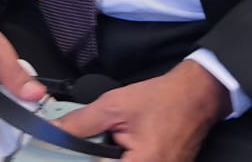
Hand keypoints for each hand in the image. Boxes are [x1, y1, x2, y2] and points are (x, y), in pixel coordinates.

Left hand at [52, 61, 229, 161]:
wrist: (197, 95)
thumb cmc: (161, 100)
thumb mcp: (114, 106)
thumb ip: (80, 124)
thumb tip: (54, 131)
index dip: (82, 159)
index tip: (74, 149)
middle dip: (100, 156)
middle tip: (105, 140)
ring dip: (111, 156)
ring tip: (116, 140)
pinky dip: (124, 156)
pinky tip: (124, 145)